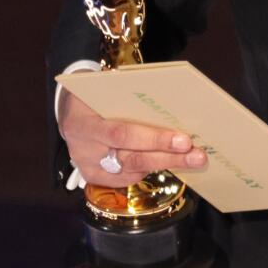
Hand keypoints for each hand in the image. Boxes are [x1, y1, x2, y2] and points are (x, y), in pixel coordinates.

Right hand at [57, 90, 206, 187]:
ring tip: (191, 159)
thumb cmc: (96, 94)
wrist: (70, 108)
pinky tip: (165, 162)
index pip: (122, 133)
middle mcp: (82, 147)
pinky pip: (124, 179)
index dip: (154, 139)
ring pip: (131, 170)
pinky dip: (147, 171)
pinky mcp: (91, 176)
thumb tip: (174, 111)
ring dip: (164, 164)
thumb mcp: (106, 89)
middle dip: (167, 156)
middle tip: (196, 155)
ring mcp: (85, 164)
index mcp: (82, 121)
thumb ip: (131, 101)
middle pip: (130, 157)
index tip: (184, 139)